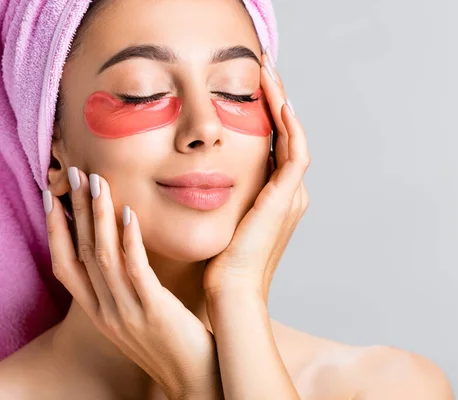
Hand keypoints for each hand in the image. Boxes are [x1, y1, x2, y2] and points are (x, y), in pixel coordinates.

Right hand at [43, 171, 220, 399]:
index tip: (55, 198)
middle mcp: (106, 312)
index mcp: (100, 313)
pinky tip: (129, 213)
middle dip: (75, 212)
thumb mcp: (139, 318)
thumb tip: (128, 258)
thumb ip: (128, 291)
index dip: (58, 231)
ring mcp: (127, 312)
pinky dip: (129, 239)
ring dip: (99, 216)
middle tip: (75, 175)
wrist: (195, 380)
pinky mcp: (154, 311)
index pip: (66, 266)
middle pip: (80, 254)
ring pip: (103, 257)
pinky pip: (135, 270)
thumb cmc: (173, 345)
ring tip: (98, 182)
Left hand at [203, 52, 310, 302]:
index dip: (266, 115)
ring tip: (269, 74)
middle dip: (276, 101)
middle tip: (265, 71)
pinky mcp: (286, 198)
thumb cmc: (220, 263)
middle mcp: (289, 192)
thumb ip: (216, 197)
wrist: (231, 292)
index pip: (275, 145)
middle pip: (287, 135)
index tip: (250, 88)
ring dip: (282, 104)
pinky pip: (294, 152)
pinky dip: (290, 126)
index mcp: (275, 197)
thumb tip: (190, 177)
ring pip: (293, 136)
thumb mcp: (219, 221)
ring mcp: (291, 194)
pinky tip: (277, 102)